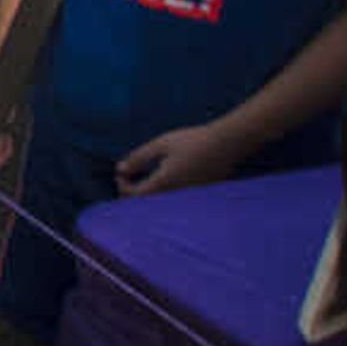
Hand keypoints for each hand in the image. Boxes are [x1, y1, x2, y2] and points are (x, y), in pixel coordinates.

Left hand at [117, 118, 246, 195]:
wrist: (226, 144)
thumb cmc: (192, 141)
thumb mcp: (160, 145)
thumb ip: (138, 158)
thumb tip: (120, 169)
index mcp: (164, 183)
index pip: (135, 196)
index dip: (123, 186)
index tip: (121, 173)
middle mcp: (176, 196)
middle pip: (147, 204)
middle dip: (133, 193)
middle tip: (128, 178)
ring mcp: (189, 198)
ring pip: (161, 205)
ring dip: (148, 195)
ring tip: (143, 178)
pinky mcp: (199, 197)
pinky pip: (175, 202)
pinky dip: (164, 195)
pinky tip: (164, 181)